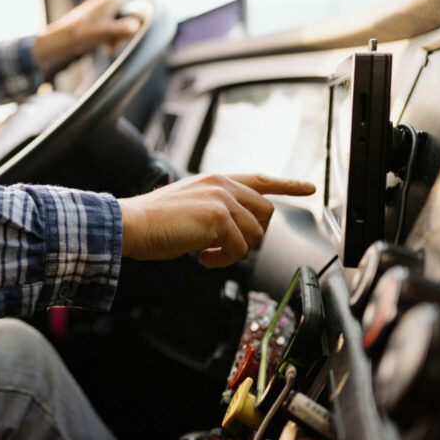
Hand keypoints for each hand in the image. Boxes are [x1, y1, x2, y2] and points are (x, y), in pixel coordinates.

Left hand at [31, 0, 143, 74]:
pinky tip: (105, 45)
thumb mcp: (107, 31)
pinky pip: (110, 26)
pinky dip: (109, 36)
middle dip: (123, 32)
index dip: (133, 24)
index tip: (127, 37)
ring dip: (116, 36)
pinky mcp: (96, 17)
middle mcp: (107, 0)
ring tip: (108, 46)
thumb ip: (123, 28)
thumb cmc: (84, 33)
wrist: (62, 39)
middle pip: (126, 17)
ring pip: (118, 23)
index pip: (134, 9)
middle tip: (114, 44)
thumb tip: (138, 25)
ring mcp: (102, 9)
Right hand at [117, 173, 315, 267]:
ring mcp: (222, 200)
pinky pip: (238, 250)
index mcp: (216, 180)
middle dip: (252, 235)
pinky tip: (202, 258)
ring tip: (208, 254)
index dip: (288, 183)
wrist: (131, 223)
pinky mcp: (219, 219)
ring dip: (234, 252)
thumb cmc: (153, 220)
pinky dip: (222, 261)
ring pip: (254, 234)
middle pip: (266, 213)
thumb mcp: (189, 204)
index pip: (260, 179)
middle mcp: (223, 185)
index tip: (309, 187)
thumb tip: (231, 232)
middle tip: (226, 247)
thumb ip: (215, 208)